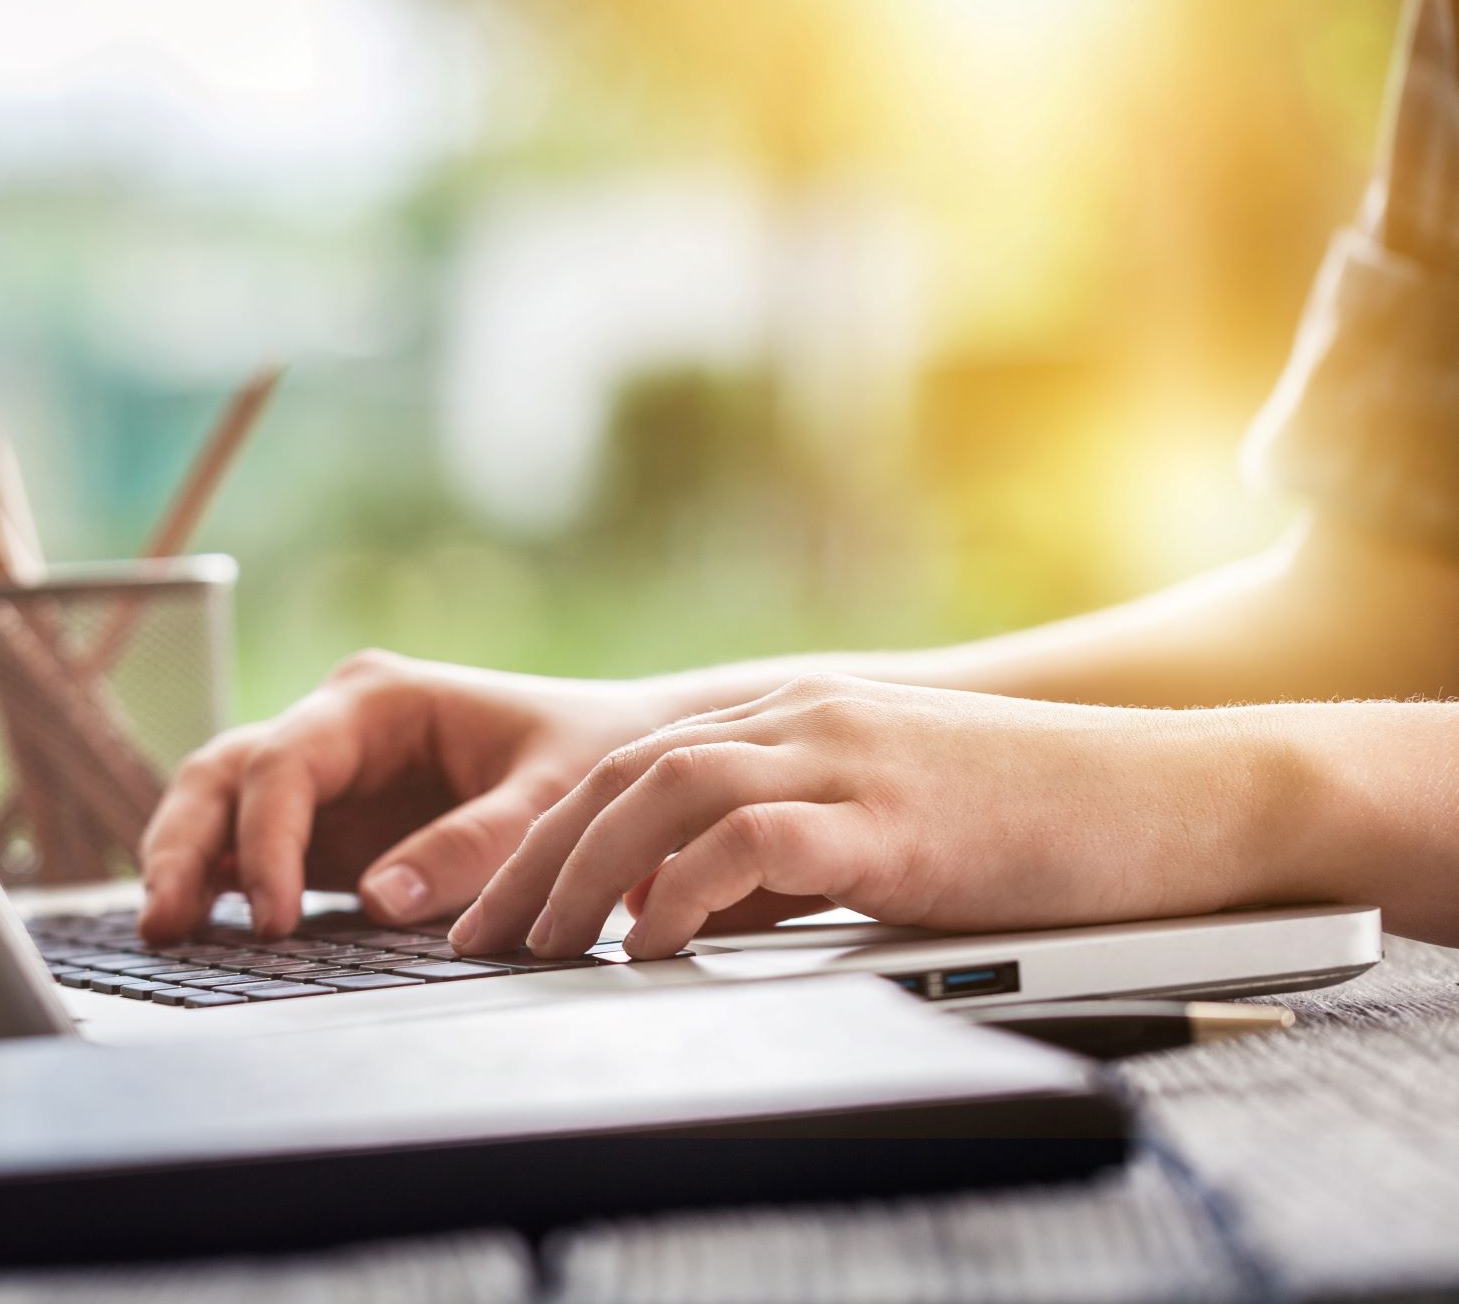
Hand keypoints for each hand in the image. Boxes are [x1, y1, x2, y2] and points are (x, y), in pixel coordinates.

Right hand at [137, 651, 693, 940]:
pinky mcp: (325, 830)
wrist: (627, 758)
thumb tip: (379, 901)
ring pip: (218, 805)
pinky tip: (195, 936)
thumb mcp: (553, 798)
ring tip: (162, 931)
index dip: (269, 839)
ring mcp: (322, 779)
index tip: (277, 917)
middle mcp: (333, 730)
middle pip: (225, 773)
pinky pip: (248, 852)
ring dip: (183, 861)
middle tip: (167, 920)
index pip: (287, 761)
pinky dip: (217, 886)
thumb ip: (473, 846)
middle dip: (185, 841)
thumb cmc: (595, 758)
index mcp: (377, 700)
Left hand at [448, 674, 1298, 959]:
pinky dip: (686, 888)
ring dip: (588, 872)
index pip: (633, 763)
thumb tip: (684, 914)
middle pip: (625, 773)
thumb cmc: (1036, 824)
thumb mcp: (883, 828)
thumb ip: (785, 856)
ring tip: (542, 944)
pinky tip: (650, 942)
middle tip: (480, 937)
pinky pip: (756, 839)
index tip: (495, 905)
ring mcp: (848, 755)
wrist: (1177, 797)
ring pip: (667, 791)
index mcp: (794, 713)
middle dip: (536, 858)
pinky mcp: (894, 816)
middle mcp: (804, 716)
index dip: (548, 834)